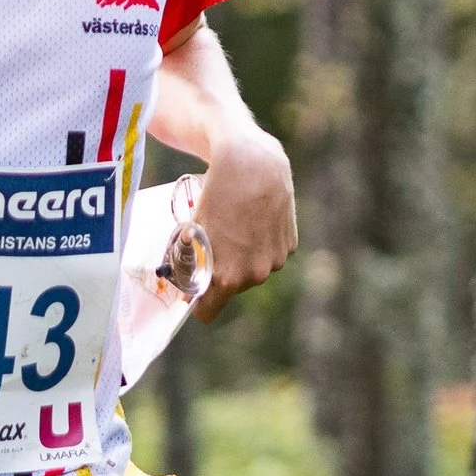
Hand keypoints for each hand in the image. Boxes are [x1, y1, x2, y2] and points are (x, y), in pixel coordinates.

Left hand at [191, 120, 296, 319]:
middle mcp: (255, 275)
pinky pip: (270, 253)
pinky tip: (254, 219)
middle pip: (231, 288)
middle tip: (213, 244)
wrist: (252, 163)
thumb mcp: (194, 230)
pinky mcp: (290, 245)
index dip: (197, 302)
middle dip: (221, 272)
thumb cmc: (216, 195)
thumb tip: (185, 284)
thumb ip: (191, 262)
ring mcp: (276, 260)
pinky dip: (261, 243)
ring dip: (243, 257)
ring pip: (252, 270)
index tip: (192, 288)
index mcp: (228, 277)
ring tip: (236, 226)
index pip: (208, 312)